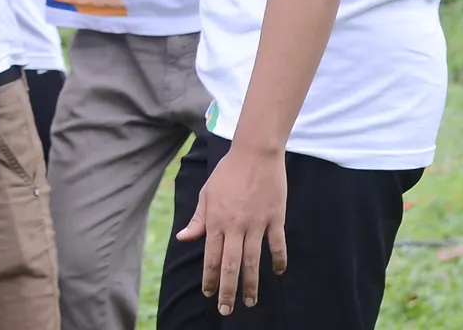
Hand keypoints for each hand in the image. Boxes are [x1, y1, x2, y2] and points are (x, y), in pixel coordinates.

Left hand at [175, 142, 287, 314]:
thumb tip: (183, 239)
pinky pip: (277, 245)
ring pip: (252, 261)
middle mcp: (235, 226)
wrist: (255, 152)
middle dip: (227, 290)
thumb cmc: (227, 173)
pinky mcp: (275, 218)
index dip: (209, 279)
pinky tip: (278, 272)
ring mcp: (256, 223)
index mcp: (216, 221)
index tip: (209, 295)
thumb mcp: (207, 194)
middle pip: (230, 265)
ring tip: (250, 301)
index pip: (210, 258)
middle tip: (226, 310)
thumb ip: (198, 220)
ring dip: (251, 283)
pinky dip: (278, 260)